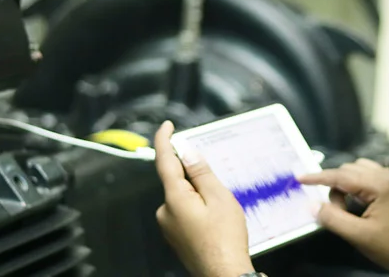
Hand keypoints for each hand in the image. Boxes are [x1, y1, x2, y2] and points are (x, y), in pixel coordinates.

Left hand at [153, 121, 255, 276]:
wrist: (224, 275)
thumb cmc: (225, 241)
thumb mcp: (219, 198)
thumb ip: (201, 172)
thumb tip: (187, 152)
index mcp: (174, 198)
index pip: (164, 160)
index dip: (164, 139)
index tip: (166, 126)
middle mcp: (165, 212)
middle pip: (177, 180)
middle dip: (196, 177)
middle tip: (220, 192)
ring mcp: (169, 227)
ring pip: (183, 198)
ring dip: (200, 197)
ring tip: (222, 214)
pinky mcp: (176, 237)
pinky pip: (185, 213)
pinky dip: (199, 210)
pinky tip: (216, 223)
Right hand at [299, 159, 388, 276]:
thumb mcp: (359, 236)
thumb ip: (333, 219)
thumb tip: (313, 206)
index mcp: (380, 185)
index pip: (341, 175)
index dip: (317, 178)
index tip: (300, 179)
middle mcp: (387, 176)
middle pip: (347, 171)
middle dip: (334, 190)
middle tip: (334, 214)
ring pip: (356, 172)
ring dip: (344, 188)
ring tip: (346, 212)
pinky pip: (366, 178)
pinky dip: (355, 188)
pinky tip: (356, 207)